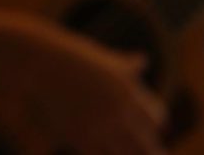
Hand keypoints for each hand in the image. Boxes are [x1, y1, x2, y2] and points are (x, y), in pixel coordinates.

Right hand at [0, 22, 165, 154]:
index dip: (158, 124)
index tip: (160, 129)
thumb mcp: (109, 60)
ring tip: (129, 153)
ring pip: (124, 153)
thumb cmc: (76, 58)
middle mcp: (120, 110)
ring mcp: (100, 125)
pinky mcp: (78, 136)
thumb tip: (142, 60)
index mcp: (130, 91)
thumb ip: (129, 66)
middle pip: (145, 141)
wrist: (44, 64)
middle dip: (152, 151)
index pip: (156, 116)